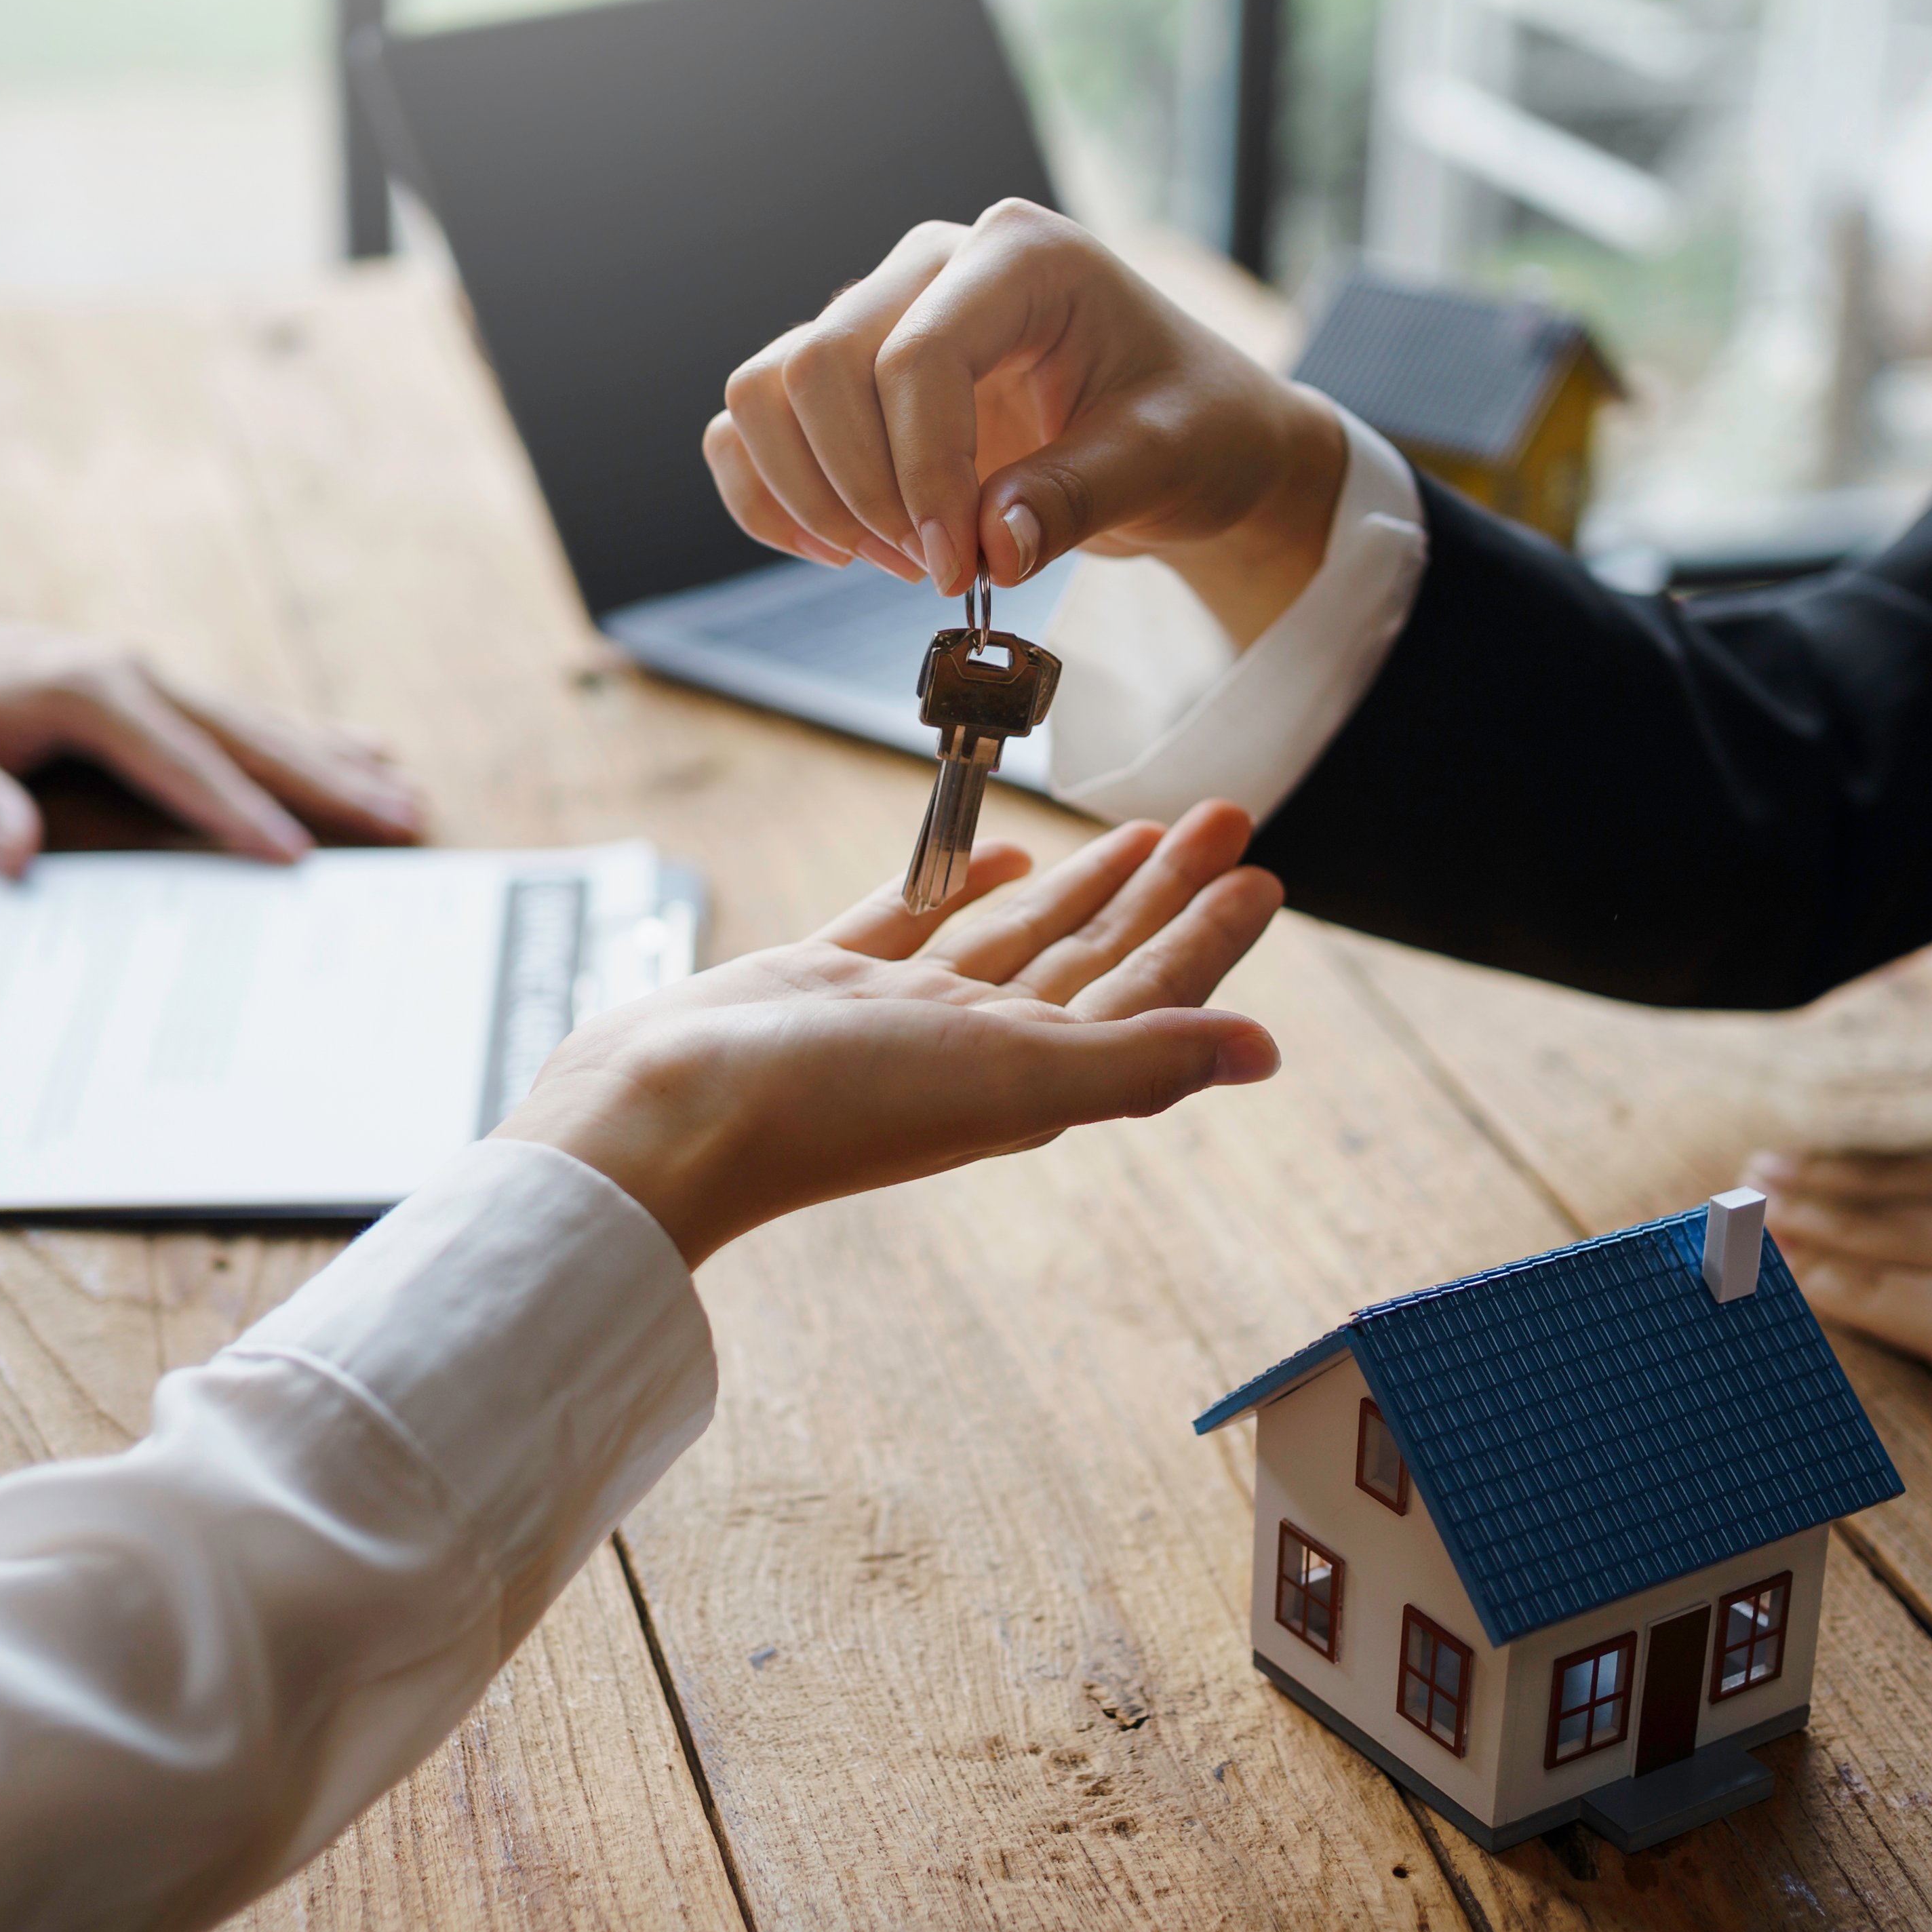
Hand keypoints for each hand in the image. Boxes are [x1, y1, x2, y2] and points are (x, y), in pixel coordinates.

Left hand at [0, 592, 423, 876]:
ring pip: (261, 725)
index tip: (295, 856)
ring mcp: (154, 678)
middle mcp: (139, 678)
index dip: (238, 813)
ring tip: (406, 792)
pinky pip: (244, 718)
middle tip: (402, 815)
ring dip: (334, 759)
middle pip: (249, 739)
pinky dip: (304, 736)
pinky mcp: (156, 688)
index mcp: (92, 694)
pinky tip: (359, 749)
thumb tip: (13, 853)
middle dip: (328, 781)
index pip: (182, 765)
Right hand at [501, 802, 1284, 1264]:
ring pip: (1016, 934)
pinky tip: (999, 854)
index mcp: (1027, 1075)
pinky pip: (917, 920)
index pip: (1144, 994)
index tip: (1259, 874)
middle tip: (1224, 817)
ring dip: (1083, 884)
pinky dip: (963, 885)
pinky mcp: (827, 979)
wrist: (667, 1115)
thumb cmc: (831, 1108)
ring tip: (1142, 830)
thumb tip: (1264, 1055)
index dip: (1206, 939)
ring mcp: (900, 1015)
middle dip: (1161, 891)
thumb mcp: (1009, 1077)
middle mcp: (973, 1047)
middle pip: (1095, 956)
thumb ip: (1138, 1063)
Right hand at [702, 201, 1346, 645]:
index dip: (920, 475)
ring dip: (811, 495)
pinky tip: (836, 552)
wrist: (1193, 437)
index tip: (958, 570)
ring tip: (897, 561)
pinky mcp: (848, 378)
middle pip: (821, 365)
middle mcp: (935, 266)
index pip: (917, 355)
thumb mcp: (1167, 459)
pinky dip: (768, 495)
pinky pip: (749, 424)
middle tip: (936, 571)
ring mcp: (879, 315)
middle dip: (864, 491)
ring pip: (768, 388)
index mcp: (1021, 256)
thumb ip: (1080, 495)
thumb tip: (991, 545)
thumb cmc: (1193, 427)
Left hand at [1753, 1137, 1931, 1539]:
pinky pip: (1865, 1299)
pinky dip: (1808, 1281)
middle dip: (1826, 1176)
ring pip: (1865, 1230)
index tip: (1859, 1160)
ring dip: (1795, 1218)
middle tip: (1761, 1166)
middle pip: (1899, 1183)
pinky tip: (1769, 1276)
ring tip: (1739, 1207)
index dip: (1902, 1165)